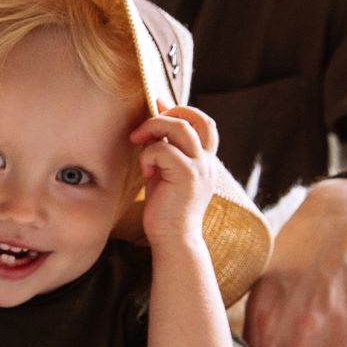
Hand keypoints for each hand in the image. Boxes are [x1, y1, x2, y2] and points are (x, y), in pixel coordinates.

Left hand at [128, 105, 217, 247]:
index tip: (157, 108)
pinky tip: (146, 172)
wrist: (173, 238)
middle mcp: (207, 161)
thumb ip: (165, 148)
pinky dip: (148, 155)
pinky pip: (163, 150)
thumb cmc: (166, 207)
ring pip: (180, 128)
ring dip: (153, 129)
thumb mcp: (166, 171)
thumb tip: (156, 120)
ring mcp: (200, 167)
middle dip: (166, 114)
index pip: (204, 122)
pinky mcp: (187, 176)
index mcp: (205, 159)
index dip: (181, 110)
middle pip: (196, 118)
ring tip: (138, 143)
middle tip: (144, 128)